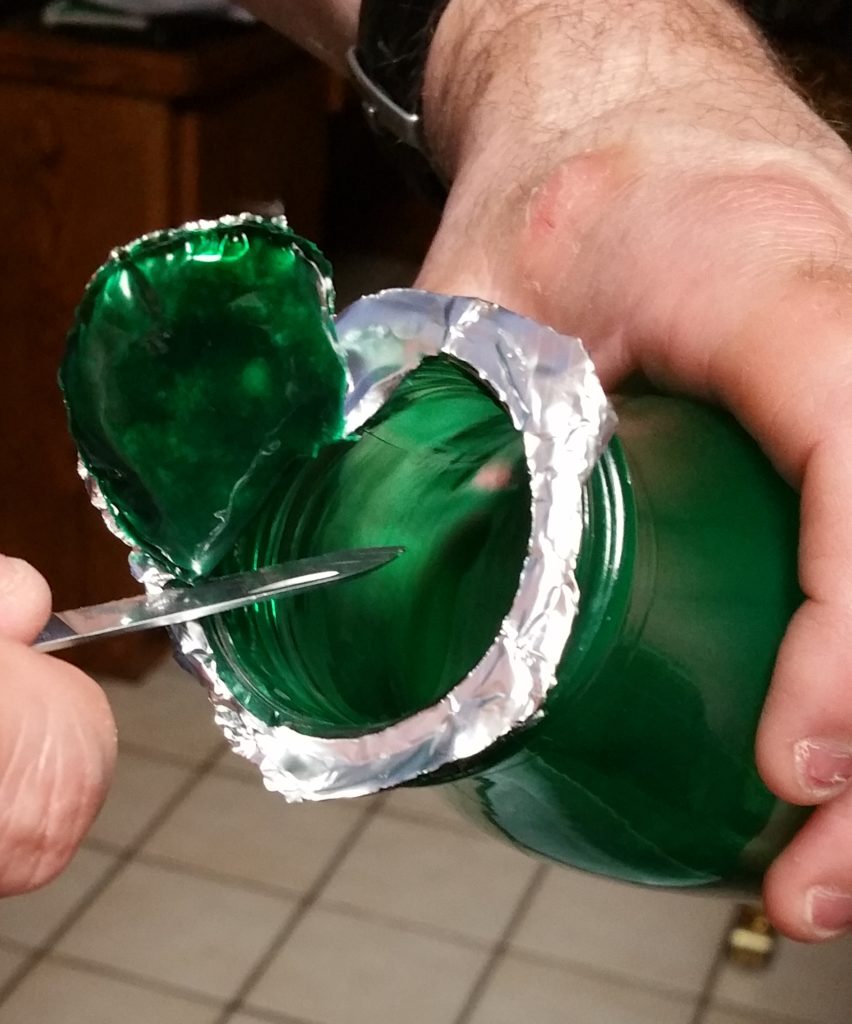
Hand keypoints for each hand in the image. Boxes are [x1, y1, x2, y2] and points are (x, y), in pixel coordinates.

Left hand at [416, 0, 851, 939]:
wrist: (627, 106)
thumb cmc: (565, 179)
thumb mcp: (472, 293)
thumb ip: (429, 422)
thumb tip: (376, 570)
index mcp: (770, 279)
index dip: (849, 634)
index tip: (789, 762)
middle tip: (799, 879)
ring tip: (810, 860)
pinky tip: (818, 755)